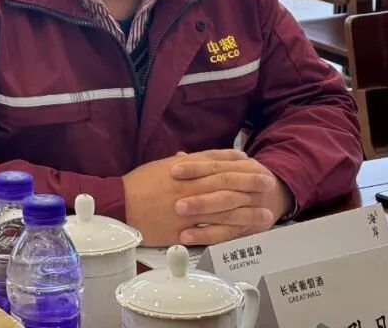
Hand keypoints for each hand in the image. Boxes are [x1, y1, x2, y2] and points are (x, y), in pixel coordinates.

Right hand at [123, 149, 272, 245]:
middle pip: (226, 183)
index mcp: (183, 170)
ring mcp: (188, 210)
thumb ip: (180, 163)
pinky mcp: (183, 230)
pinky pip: (210, 231)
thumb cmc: (137, 185)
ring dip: (248, 211)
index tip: (251, 161)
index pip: (216, 162)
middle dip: (249, 183)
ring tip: (265, 213)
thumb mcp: (159, 167)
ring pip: (224, 209)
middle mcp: (189, 187)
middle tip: (268, 183)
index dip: (235, 162)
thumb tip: (194, 156)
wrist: (119, 205)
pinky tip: (243, 231)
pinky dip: (229, 231)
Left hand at [170, 154, 293, 244]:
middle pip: (224, 191)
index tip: (174, 170)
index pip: (217, 166)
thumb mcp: (230, 165)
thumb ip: (205, 163)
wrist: (276, 193)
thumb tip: (178, 157)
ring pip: (228, 213)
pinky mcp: (249, 228)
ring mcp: (251, 209)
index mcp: (244, 167)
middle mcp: (250, 187)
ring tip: (180, 221)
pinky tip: (188, 236)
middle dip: (201, 197)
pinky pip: (227, 233)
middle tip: (177, 204)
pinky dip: (207, 235)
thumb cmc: (244, 178)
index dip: (196, 167)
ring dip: (204, 217)